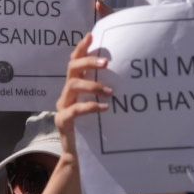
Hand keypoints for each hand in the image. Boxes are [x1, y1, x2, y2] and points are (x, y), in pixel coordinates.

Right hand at [54, 35, 112, 166]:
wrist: (81, 159)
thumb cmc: (95, 131)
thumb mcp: (101, 108)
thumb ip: (108, 93)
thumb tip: (131, 78)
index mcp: (75, 87)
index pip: (75, 61)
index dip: (81, 48)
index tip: (91, 35)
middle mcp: (66, 94)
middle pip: (72, 68)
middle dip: (88, 62)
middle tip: (106, 63)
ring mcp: (63, 107)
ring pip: (72, 86)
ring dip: (93, 85)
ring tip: (111, 91)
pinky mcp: (63, 122)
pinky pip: (75, 110)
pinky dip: (90, 106)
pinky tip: (105, 108)